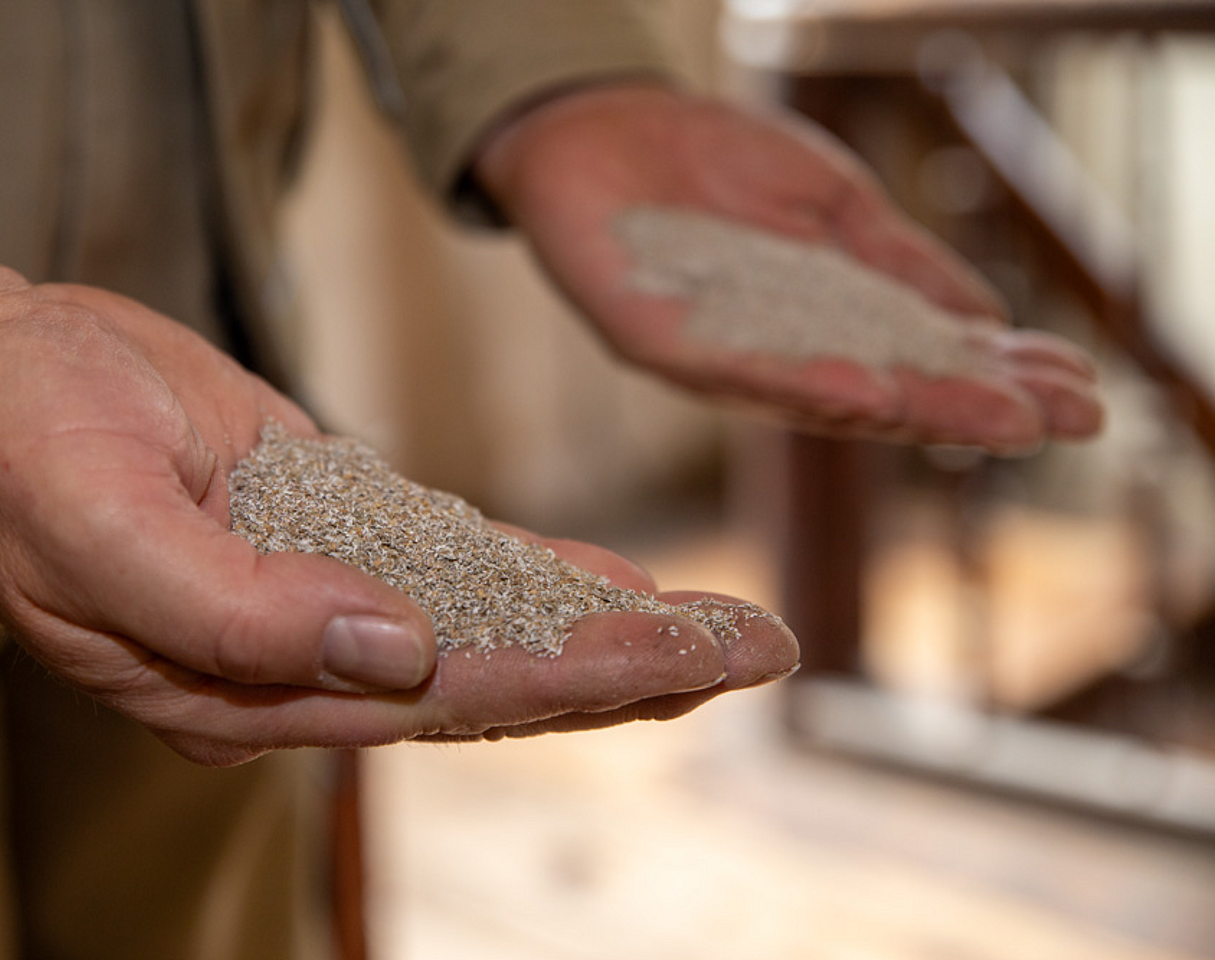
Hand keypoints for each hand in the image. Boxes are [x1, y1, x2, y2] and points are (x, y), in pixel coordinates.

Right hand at [0, 202, 795, 763]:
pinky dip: (539, 573)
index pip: (437, 700)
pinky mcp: (328, 528)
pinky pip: (452, 563)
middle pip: (489, 681)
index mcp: (241, 691)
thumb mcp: (99, 528)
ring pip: (487, 629)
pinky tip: (616, 586)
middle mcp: (295, 663)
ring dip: (603, 632)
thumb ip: (236, 616)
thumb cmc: (19, 446)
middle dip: (624, 670)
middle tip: (754, 653)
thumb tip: (392, 652)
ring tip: (720, 635)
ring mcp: (316, 599)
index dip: (568, 681)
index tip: (680, 661)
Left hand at [474, 83, 1102, 451]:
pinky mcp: (649, 339)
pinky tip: (868, 390)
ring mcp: (711, 355)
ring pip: (817, 393)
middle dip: (970, 408)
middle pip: (881, 393)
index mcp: (819, 329)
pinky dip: (798, 380)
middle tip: (1061, 422)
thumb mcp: (829, 207)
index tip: (1075, 396)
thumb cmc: (715, 168)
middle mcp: (770, 358)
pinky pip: (727, 368)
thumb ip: (896, 265)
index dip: (992, 382)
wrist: (599, 128)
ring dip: (909, 407)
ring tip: (994, 418)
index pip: (915, 365)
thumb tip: (986, 322)